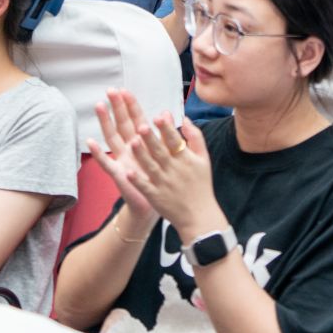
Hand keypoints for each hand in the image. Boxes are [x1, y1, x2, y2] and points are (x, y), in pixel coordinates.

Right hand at [86, 91, 162, 222]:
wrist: (154, 202)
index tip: (124, 90)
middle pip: (121, 124)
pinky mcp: (118, 174)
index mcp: (142, 142)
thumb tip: (168, 112)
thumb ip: (166, 134)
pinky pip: (106, 163)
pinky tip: (90, 142)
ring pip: (112, 137)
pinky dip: (98, 153)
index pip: (136, 119)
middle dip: (116, 107)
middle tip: (110, 91)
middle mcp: (130, 148)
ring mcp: (122, 159)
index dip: (130, 105)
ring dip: (105, 122)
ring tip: (99, 106)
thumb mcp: (166, 153)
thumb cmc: (158, 176)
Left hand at [123, 110, 216, 235]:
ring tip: (132, 142)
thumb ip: (195, 137)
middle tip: (141, 126)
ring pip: (150, 167)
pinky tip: (128, 172)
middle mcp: (174, 170)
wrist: (199, 215)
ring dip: (141, 155)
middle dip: (151, 139)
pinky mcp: (156, 196)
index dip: (166, 129)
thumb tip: (185, 118)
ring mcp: (164, 183)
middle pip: (160, 152)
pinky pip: (145, 187)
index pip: (175, 141)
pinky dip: (137, 180)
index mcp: (186, 159)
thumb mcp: (204, 159)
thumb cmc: (201, 184)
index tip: (159, 116)